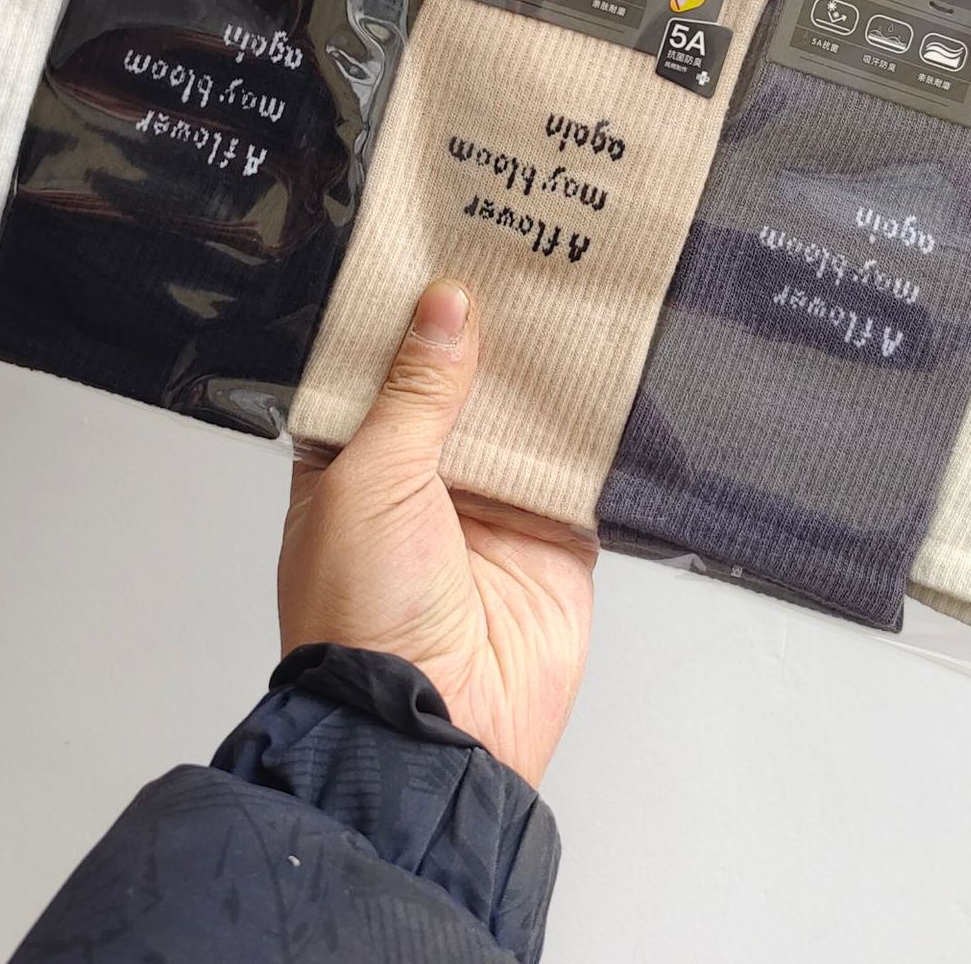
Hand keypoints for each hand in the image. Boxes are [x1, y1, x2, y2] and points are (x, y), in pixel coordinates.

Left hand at [278, 280, 597, 786]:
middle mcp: (424, 481)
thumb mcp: (370, 479)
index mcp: (356, 464)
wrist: (433, 729)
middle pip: (463, 384)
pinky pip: (583, 469)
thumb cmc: (361, 617)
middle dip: (490, 329)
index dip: (412, 312)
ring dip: (547, 369)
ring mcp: (492, 509)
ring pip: (527, 418)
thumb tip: (446, 304)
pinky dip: (600, 427)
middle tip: (523, 249)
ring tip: (572, 284)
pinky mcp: (555, 537)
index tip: (444, 242)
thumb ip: (415, 392)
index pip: (386, 367)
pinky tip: (615, 365)